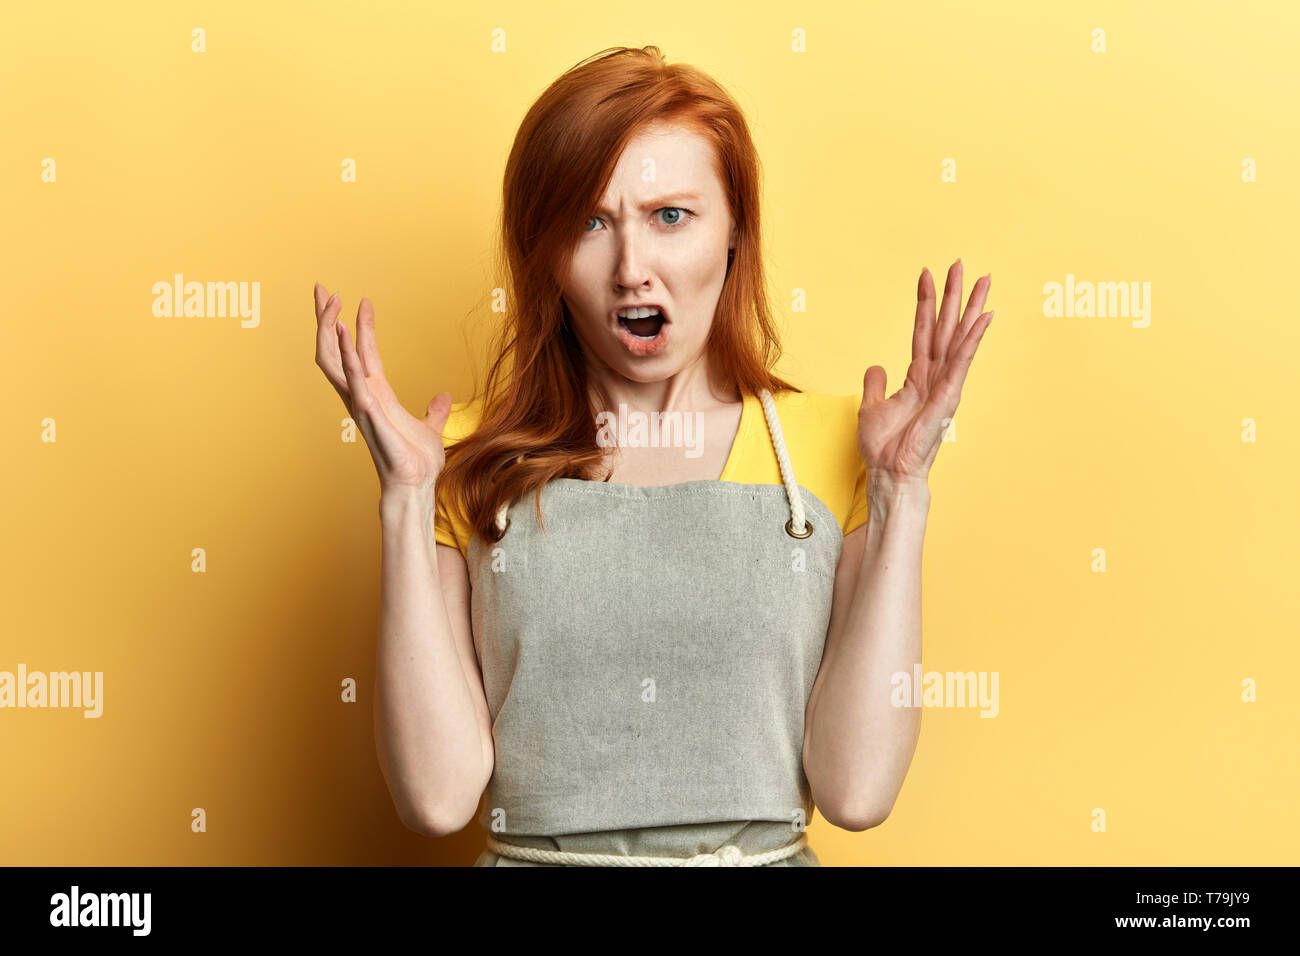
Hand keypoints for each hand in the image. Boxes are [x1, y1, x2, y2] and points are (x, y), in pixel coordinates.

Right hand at [313, 282, 451, 492]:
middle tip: (321, 288)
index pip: (362, 350)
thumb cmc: (416, 462)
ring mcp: (361, 403)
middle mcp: (362, 395)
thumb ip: (435, 411)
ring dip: (330, 330)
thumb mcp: (430, 428)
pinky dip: (346, 355)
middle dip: (325, 318)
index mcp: (375, 393)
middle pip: (333, 350)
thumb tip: (444, 398)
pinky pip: (352, 379)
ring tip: (330, 302)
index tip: (361, 299)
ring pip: (334, 361)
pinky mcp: (367, 412)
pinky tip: (342, 333)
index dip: (359, 324)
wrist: (415, 484)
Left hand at [857, 259, 991, 484]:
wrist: (890, 473)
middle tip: (960, 264)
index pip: (923, 331)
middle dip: (953, 296)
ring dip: (969, 309)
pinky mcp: (948, 398)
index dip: (925, 303)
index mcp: (918, 377)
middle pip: (945, 327)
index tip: (927, 274)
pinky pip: (961, 363)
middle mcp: (935, 377)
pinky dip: (972, 340)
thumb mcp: (872, 408)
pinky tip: (983, 318)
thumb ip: (876, 384)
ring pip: (958, 339)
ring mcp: (944, 386)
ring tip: (982, 281)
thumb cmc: (884, 447)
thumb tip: (876, 366)